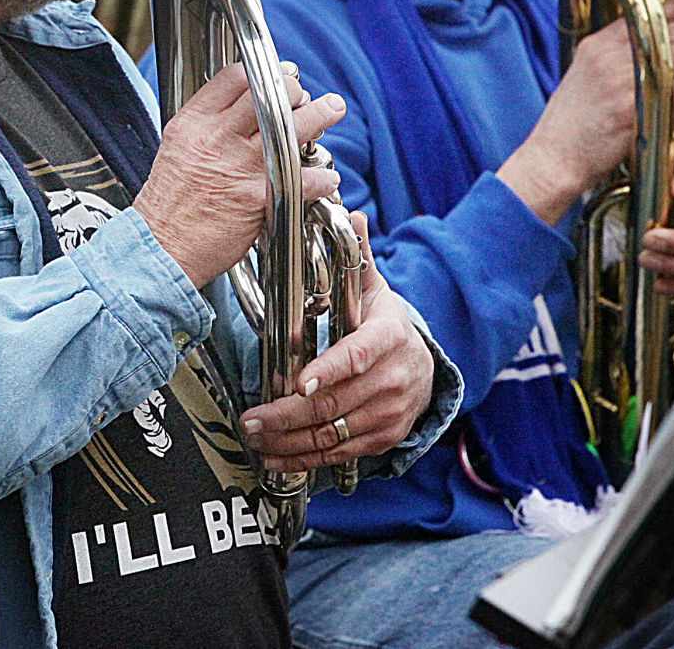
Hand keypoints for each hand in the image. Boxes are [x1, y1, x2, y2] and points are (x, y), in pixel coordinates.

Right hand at [136, 62, 345, 288]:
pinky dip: (321, 177)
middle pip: (266, 95)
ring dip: (319, 115)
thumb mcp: (177, 148)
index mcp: (194, 123)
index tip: (278, 76)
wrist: (160, 247)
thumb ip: (206, 126)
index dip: (262, 72)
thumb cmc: (168, 205)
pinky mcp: (258, 197)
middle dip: (293, 89)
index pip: (233, 78)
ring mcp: (239, 166)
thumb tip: (238, 110)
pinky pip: (303, 178)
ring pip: (292, 127)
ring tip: (332, 109)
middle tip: (302, 96)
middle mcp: (217, 138)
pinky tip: (326, 177)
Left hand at [236, 213, 434, 471]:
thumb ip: (357, 257)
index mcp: (389, 338)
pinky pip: (337, 455)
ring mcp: (389, 415)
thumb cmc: (383, 324)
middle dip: (288, 414)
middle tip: (250, 417)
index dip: (332, 370)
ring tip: (252, 435)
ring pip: (333, 434)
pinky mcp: (382, 440)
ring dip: (288, 440)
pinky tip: (271, 457)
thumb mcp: (373, 289)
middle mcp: (393, 380)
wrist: (423, 368)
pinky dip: (302, 460)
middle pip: (336, 403)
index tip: (302, 382)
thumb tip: (350, 213)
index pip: (360, 355)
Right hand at [500, 0, 673, 224]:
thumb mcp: (583, 79)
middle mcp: (607, 58)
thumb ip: (613, 62)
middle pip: (666, 32)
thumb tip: (654, 53)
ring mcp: (620, 81)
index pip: (642, 17)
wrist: (554, 157)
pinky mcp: (634, 107)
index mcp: (594, 47)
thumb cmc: (571, 125)